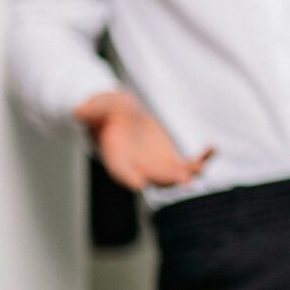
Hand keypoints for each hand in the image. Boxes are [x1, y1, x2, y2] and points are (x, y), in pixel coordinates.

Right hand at [75, 90, 212, 190]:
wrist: (118, 115)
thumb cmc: (104, 110)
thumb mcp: (97, 106)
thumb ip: (91, 110)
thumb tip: (77, 111)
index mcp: (114, 156)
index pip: (119, 170)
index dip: (128, 177)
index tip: (138, 183)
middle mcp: (135, 166)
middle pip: (151, 177)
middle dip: (166, 179)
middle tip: (181, 179)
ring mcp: (154, 166)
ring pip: (172, 175)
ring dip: (187, 173)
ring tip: (200, 166)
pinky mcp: (169, 160)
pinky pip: (187, 165)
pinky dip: (200, 160)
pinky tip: (212, 149)